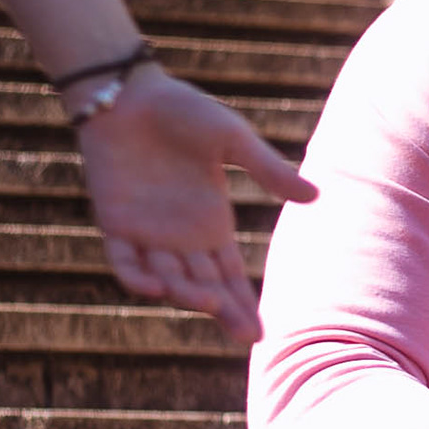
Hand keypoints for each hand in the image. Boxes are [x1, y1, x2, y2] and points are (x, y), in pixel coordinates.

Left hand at [75, 67, 315, 341]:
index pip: (230, 275)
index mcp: (210, 222)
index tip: (260, 332)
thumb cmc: (182, 110)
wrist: (126, 92)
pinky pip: (124, 261)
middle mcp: (179, 236)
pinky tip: (158, 287)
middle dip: (224, 313)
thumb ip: (267, 170)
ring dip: (187, 295)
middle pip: (204, 287)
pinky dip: (137, 277)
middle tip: (246, 336)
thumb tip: (315, 197)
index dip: (244, 304)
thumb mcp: (233, 140)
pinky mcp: (114, 221)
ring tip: (209, 302)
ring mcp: (145, 232)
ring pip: (168, 278)